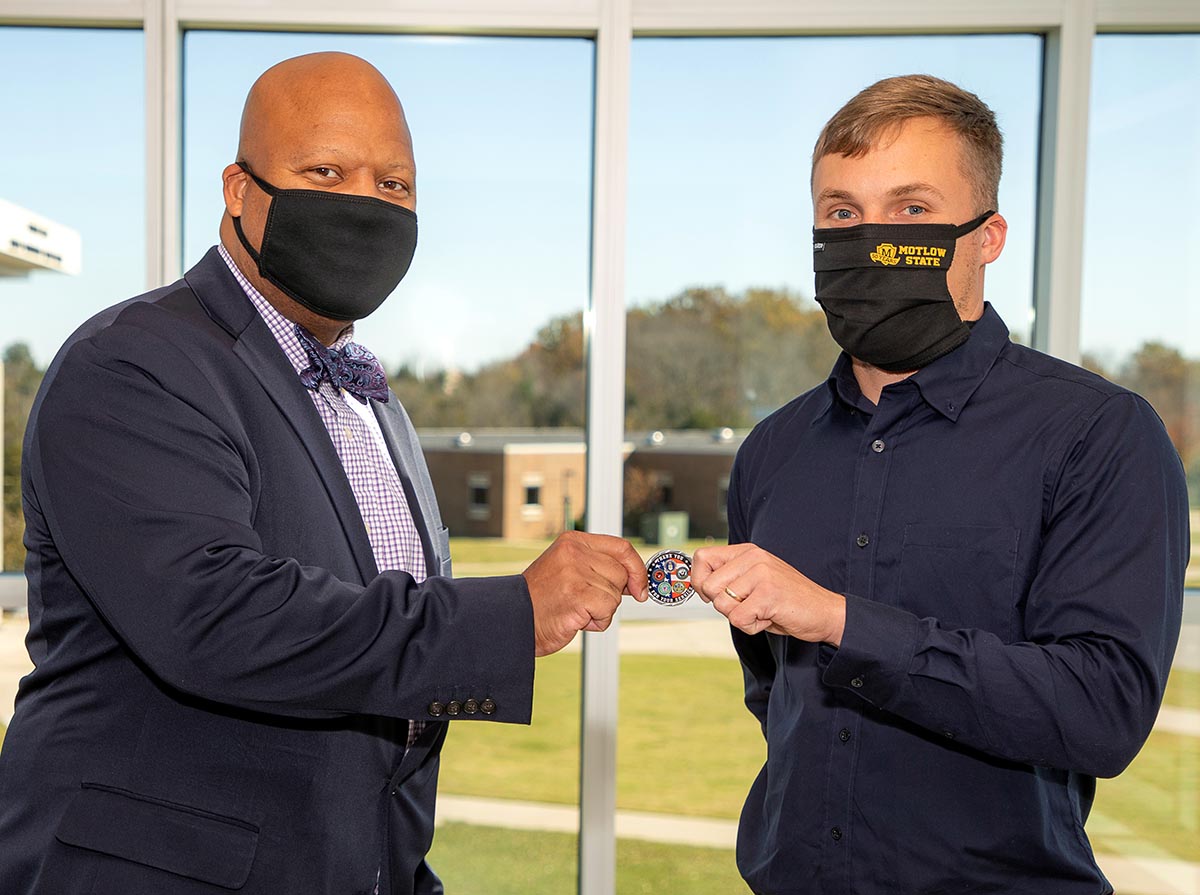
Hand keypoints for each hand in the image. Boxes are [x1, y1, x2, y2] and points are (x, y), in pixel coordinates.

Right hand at [523, 531, 649, 655]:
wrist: (514, 620)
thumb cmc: (542, 600)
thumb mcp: (568, 570)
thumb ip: (597, 567)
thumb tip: (635, 579)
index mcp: (573, 541)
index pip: (621, 548)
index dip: (637, 569)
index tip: (641, 587)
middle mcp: (574, 552)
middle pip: (621, 574)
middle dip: (611, 594)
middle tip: (587, 602)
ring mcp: (575, 572)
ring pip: (615, 595)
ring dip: (601, 610)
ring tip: (575, 609)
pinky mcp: (578, 594)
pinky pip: (608, 610)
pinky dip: (597, 621)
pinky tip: (577, 619)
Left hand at [692, 543, 845, 645]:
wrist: (824, 611)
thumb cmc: (786, 600)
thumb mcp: (755, 581)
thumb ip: (730, 578)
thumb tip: (696, 585)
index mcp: (747, 552)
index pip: (701, 558)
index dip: (699, 581)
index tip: (711, 594)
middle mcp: (753, 558)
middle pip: (708, 586)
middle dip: (723, 605)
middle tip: (748, 606)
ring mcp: (761, 575)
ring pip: (722, 605)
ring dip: (740, 617)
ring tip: (762, 611)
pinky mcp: (768, 595)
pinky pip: (738, 620)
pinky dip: (751, 627)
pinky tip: (769, 618)